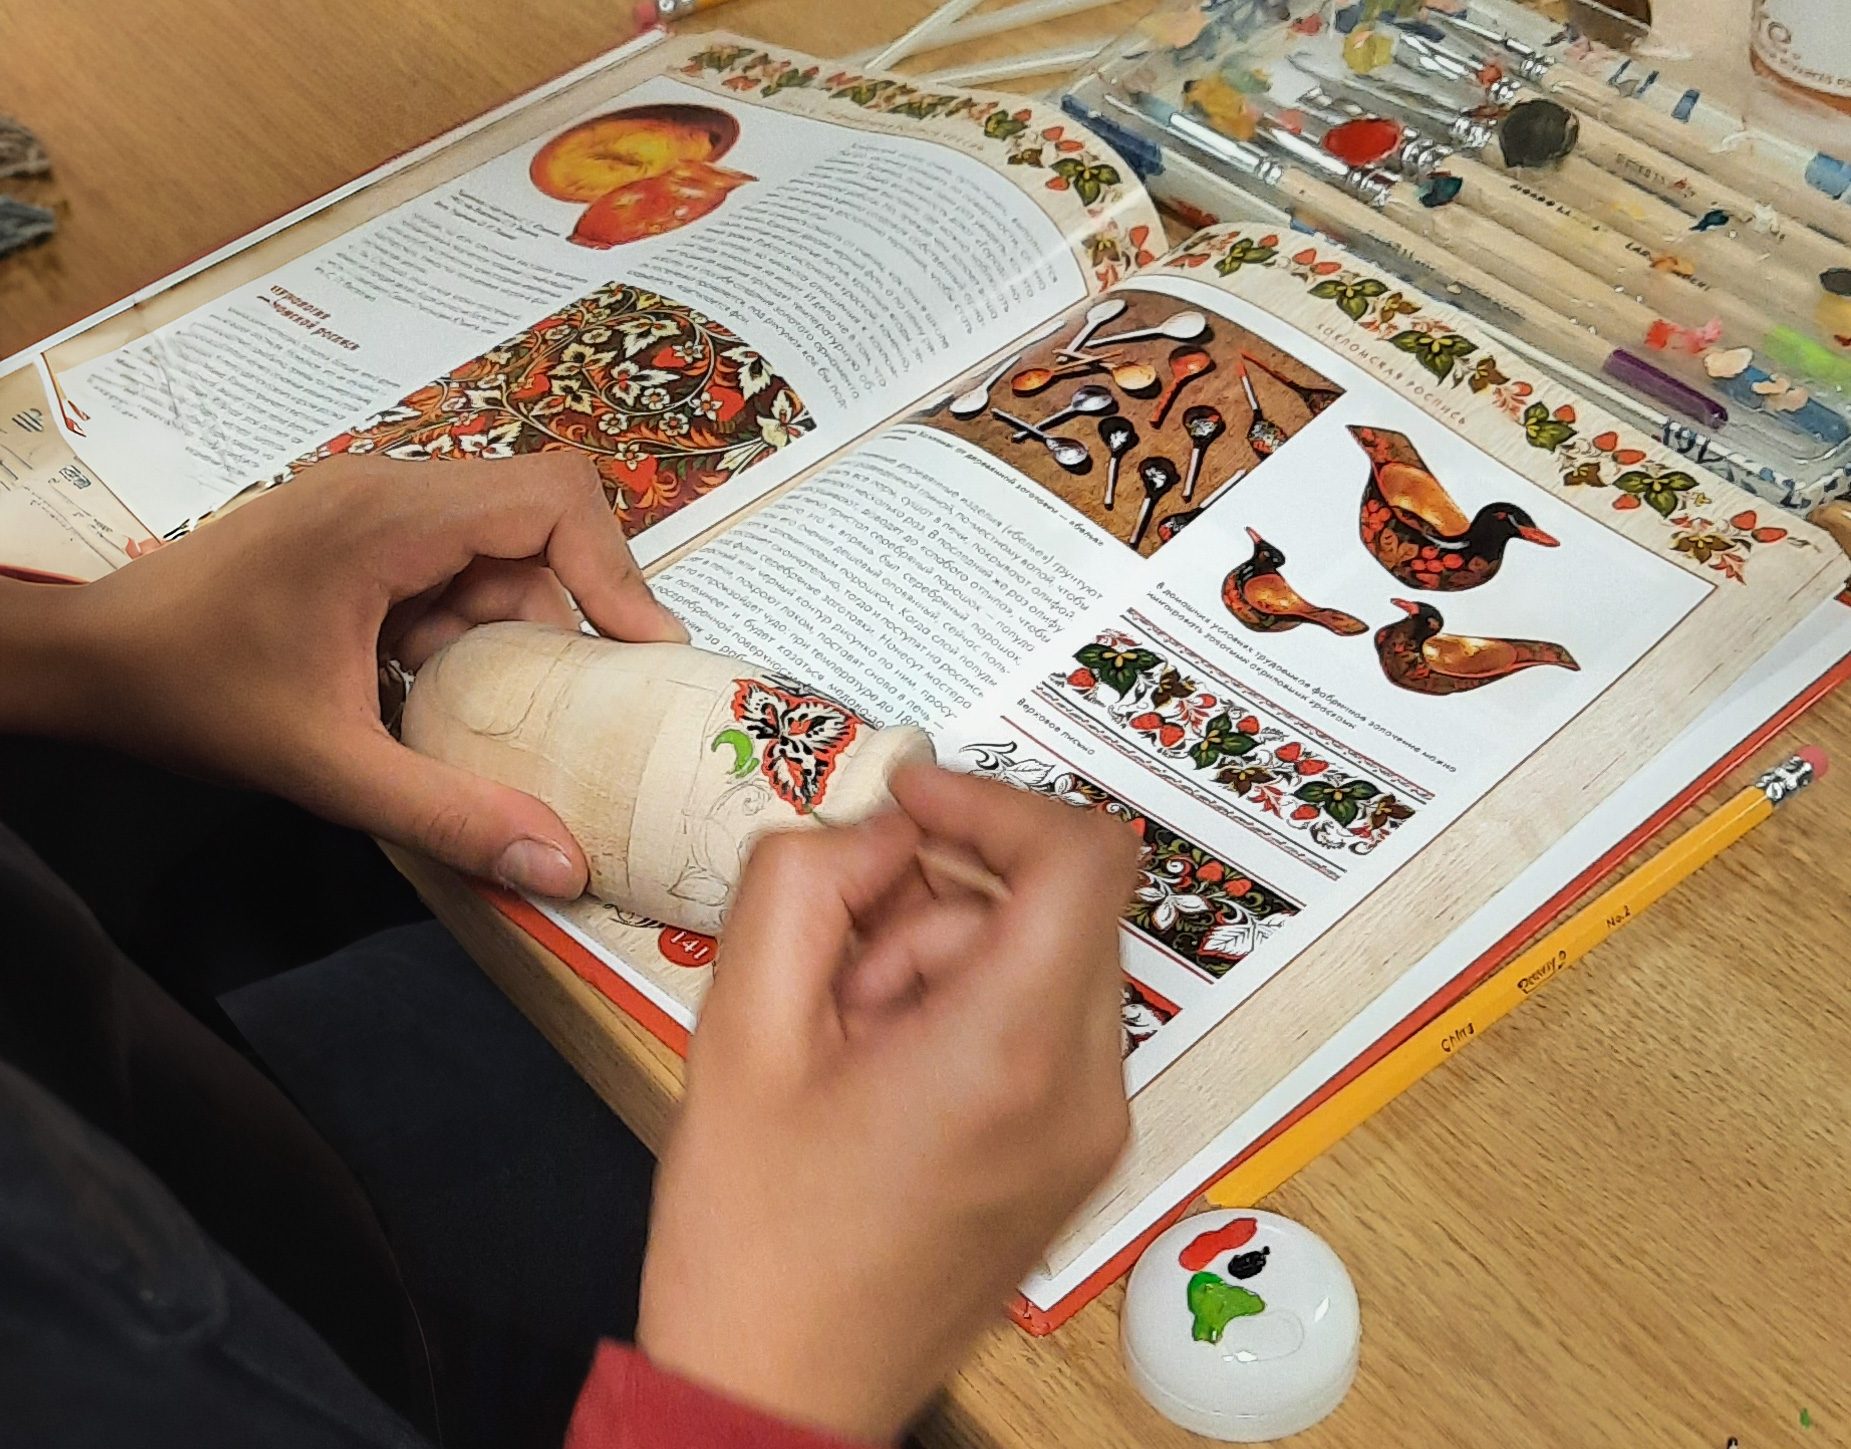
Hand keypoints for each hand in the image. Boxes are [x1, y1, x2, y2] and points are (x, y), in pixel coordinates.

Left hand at [46, 453, 685, 896]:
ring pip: (495, 548)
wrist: (87, 661)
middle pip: (537, 521)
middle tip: (580, 696)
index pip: (552, 498)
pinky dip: (462, 625)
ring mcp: (370, 503)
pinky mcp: (356, 529)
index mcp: (389, 518)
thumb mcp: (328, 768)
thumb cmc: (193, 694)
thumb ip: (450, 815)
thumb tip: (562, 866)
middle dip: (568, 611)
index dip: (617, 570)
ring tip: (484, 708)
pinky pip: (450, 563)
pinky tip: (427, 687)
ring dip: (507, 626)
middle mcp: (390, 488)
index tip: (643, 653)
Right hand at [637, 766, 1140, 1442]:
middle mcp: (1081, 1091)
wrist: (778, 1392)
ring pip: (1046, 958)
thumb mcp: (739, 1032)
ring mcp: (1090, 1130)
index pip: (1079, 856)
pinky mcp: (1074, 1153)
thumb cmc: (754, 1243)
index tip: (911, 801)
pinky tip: (883, 1071)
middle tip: (840, 961)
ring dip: (946, 958)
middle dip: (940, 899)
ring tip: (849, 1040)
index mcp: (1009, 1054)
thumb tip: (876, 829)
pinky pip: (1044, 1023)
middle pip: (1054, 904)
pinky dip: (970, 1008)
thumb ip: (801, 886)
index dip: (991, 799)